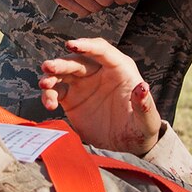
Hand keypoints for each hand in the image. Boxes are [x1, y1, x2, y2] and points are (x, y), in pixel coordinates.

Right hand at [39, 37, 163, 154]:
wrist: (127, 146)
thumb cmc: (141, 129)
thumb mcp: (147, 120)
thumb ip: (144, 105)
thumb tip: (143, 87)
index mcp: (119, 69)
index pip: (102, 51)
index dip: (87, 46)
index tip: (71, 45)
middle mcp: (99, 72)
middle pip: (78, 60)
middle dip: (62, 62)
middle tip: (48, 67)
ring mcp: (83, 84)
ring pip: (63, 73)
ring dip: (51, 76)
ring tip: (44, 85)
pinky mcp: (71, 98)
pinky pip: (56, 91)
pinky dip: (48, 95)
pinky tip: (49, 105)